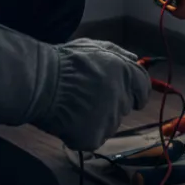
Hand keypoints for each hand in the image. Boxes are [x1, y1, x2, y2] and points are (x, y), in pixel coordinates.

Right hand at [35, 39, 151, 151]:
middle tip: (88, 98)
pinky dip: (83, 134)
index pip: (143, 88)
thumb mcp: (92, 47)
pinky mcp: (94, 137)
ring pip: (110, 124)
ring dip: (98, 120)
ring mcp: (109, 120)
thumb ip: (118, 53)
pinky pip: (94, 138)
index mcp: (126, 73)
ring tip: (75, 109)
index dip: (136, 92)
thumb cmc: (64, 62)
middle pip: (124, 107)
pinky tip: (69, 122)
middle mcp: (122, 97)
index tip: (126, 95)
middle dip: (111, 104)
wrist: (41, 83)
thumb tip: (135, 60)